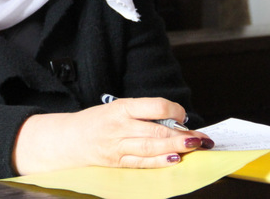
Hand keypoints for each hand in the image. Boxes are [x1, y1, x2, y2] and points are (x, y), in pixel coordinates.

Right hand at [12, 97, 213, 174]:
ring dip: (176, 147)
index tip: (182, 115)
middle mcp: (120, 126)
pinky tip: (175, 159)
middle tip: (200, 138)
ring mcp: (118, 146)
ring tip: (194, 146)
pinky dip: (160, 161)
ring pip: (152, 147)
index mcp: (121, 108)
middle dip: (182, 134)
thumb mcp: (117, 109)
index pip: (154, 106)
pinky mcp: (118, 162)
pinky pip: (143, 162)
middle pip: (156, 130)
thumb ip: (142, 113)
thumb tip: (175, 121)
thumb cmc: (97, 121)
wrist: (69, 139)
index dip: (173, 110)